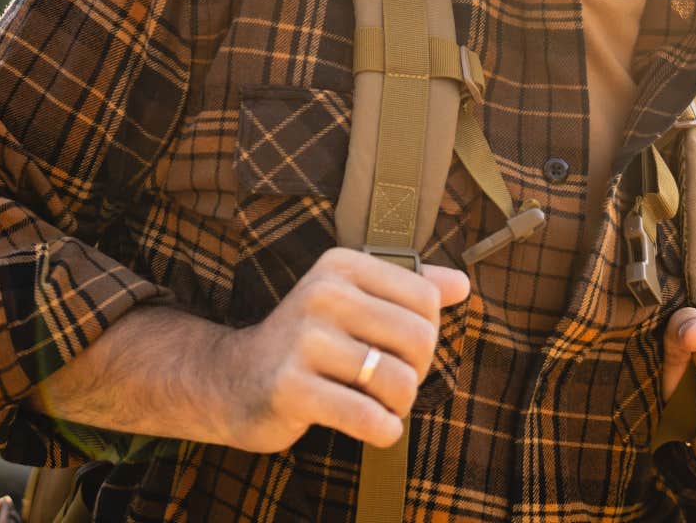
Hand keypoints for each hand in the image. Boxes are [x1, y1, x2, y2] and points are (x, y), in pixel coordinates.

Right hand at [216, 248, 469, 453]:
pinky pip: (367, 417)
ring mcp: (304, 341)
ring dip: (399, 406)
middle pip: (419, 339)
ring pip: (398, 381)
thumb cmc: (307, 342)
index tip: (400, 349)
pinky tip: (375, 427)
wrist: (233, 379)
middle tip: (392, 384)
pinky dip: (383, 430)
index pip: (426, 299)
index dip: (427, 333)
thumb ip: (408, 289)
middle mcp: (322, 294)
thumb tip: (463, 283)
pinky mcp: (292, 388)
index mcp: (342, 266)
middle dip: (417, 373)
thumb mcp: (351, 301)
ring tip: (380, 405)